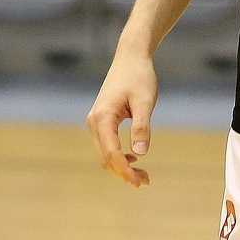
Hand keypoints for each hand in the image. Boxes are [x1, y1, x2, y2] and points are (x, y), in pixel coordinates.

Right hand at [87, 47, 158, 186]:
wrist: (131, 58)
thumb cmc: (139, 76)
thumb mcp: (145, 101)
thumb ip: (142, 126)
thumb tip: (140, 153)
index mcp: (102, 118)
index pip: (111, 153)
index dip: (125, 170)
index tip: (141, 181)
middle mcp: (94, 122)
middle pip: (105, 158)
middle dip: (123, 172)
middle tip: (145, 182)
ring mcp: (95, 122)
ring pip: (104, 154)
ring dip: (120, 166)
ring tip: (142, 175)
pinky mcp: (101, 120)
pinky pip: (106, 145)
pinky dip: (118, 156)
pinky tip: (134, 158)